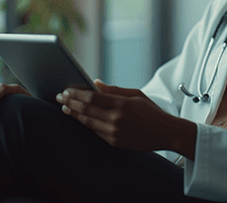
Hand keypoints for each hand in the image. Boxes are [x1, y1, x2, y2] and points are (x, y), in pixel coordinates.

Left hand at [56, 81, 196, 158]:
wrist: (167, 133)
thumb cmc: (151, 111)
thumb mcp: (136, 95)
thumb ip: (114, 89)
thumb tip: (94, 83)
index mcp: (122, 104)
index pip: (92, 97)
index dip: (76, 93)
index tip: (66, 90)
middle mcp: (116, 118)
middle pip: (86, 109)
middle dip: (70, 103)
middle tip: (59, 98)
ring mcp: (114, 132)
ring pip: (88, 122)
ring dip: (74, 114)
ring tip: (65, 109)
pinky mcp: (115, 142)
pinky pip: (95, 132)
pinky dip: (86, 124)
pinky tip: (79, 119)